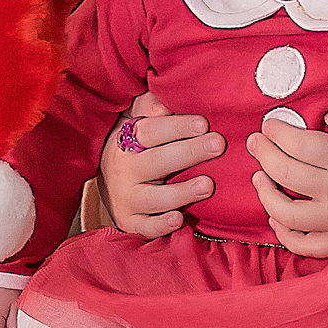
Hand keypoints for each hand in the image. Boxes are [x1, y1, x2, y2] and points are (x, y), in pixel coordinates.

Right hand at [99, 91, 221, 236]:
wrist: (110, 185)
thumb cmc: (136, 147)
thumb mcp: (135, 121)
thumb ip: (149, 106)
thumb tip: (163, 100)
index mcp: (126, 141)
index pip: (150, 131)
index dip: (176, 127)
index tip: (203, 123)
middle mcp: (124, 170)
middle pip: (156, 162)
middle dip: (189, 153)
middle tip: (217, 145)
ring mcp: (127, 198)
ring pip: (153, 198)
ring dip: (181, 192)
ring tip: (207, 185)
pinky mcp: (132, 222)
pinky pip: (146, 227)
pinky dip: (161, 225)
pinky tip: (179, 219)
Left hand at [248, 96, 327, 256]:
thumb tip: (327, 118)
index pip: (299, 145)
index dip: (278, 133)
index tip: (270, 125)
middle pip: (286, 174)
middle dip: (264, 155)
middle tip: (255, 142)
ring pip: (286, 212)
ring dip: (265, 193)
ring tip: (259, 177)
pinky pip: (305, 245)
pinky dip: (284, 233)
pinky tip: (276, 216)